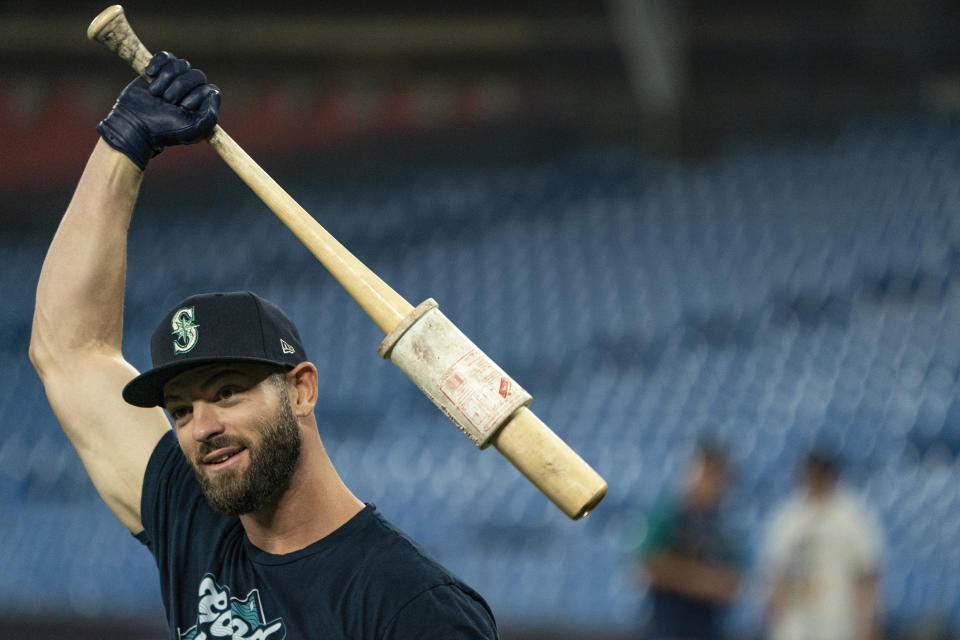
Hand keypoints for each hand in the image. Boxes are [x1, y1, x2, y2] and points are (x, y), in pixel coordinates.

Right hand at [96, 52, 220, 168]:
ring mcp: (175, 79)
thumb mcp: (194, 129)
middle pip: (197, 75)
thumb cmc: (165, 129)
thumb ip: (210, 115)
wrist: (135, 124)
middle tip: (167, 101)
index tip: (183, 107)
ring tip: (156, 93)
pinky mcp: (159, 70)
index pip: (210, 90)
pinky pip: (166, 56)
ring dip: (166, 78)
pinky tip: (149, 74)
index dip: (196, 96)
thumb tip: (213, 92)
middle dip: (180, 87)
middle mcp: (191, 91)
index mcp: (202, 105)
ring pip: (181, 64)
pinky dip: (157, 63)